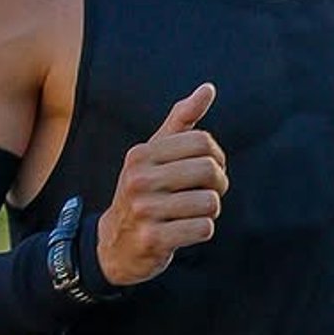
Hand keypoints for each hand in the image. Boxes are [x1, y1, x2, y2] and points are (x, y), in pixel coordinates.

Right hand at [94, 83, 228, 286]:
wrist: (115, 246)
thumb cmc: (143, 195)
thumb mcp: (153, 156)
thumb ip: (181, 121)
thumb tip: (208, 88)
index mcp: (141, 155)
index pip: (202, 142)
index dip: (217, 157)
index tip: (210, 169)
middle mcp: (138, 180)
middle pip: (208, 170)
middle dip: (219, 184)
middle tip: (209, 194)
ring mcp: (144, 210)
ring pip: (210, 203)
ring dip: (211, 211)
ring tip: (194, 213)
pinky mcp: (153, 239)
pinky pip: (203, 229)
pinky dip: (203, 231)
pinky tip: (186, 231)